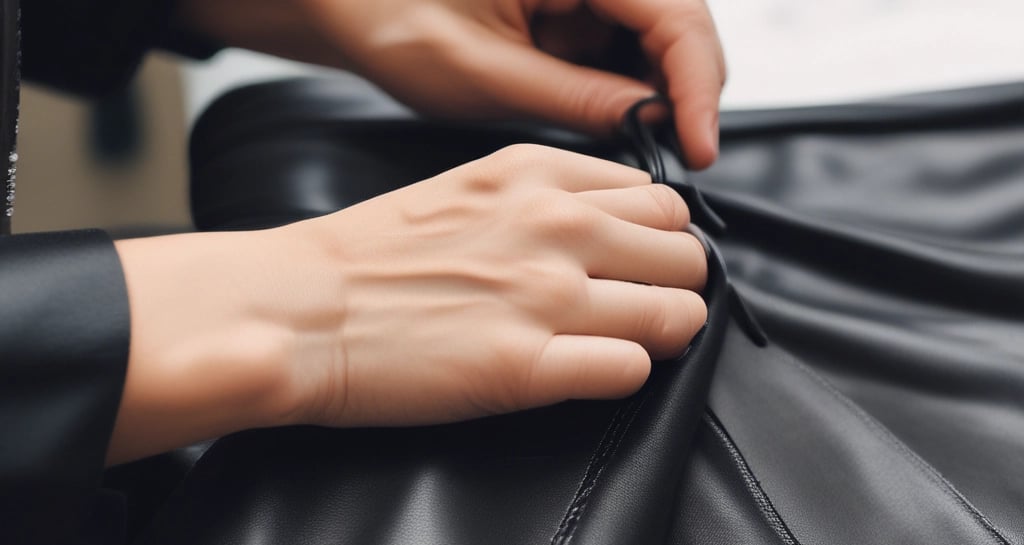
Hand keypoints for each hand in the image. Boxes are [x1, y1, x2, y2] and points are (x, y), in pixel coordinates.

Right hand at [109, 145, 706, 461]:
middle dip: (672, 284)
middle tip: (642, 305)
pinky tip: (587, 371)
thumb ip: (548, 194)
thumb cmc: (370, 255)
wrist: (298, 309)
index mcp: (538, 176)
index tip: (639, 261)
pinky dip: (623, 375)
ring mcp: (545, 296)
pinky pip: (633, 370)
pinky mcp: (527, 367)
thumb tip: (615, 222)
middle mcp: (554, 225)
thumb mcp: (469, 187)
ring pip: (678, 312)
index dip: (658, 237)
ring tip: (625, 341)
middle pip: (684, 254)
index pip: (662, 199)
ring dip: (662, 332)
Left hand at [179, 0, 726, 168]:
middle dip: (685, 90)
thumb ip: (572, 96)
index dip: (698, 85)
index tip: (700, 145)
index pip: (674, 14)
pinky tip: (608, 116)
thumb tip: (646, 122)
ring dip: (656, 89)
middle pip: (677, 22)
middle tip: (679, 154)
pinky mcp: (566, 2)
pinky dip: (623, 84)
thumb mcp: (481, 73)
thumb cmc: (384, 13)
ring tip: (636, 144)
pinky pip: (617, 41)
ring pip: (654, 35)